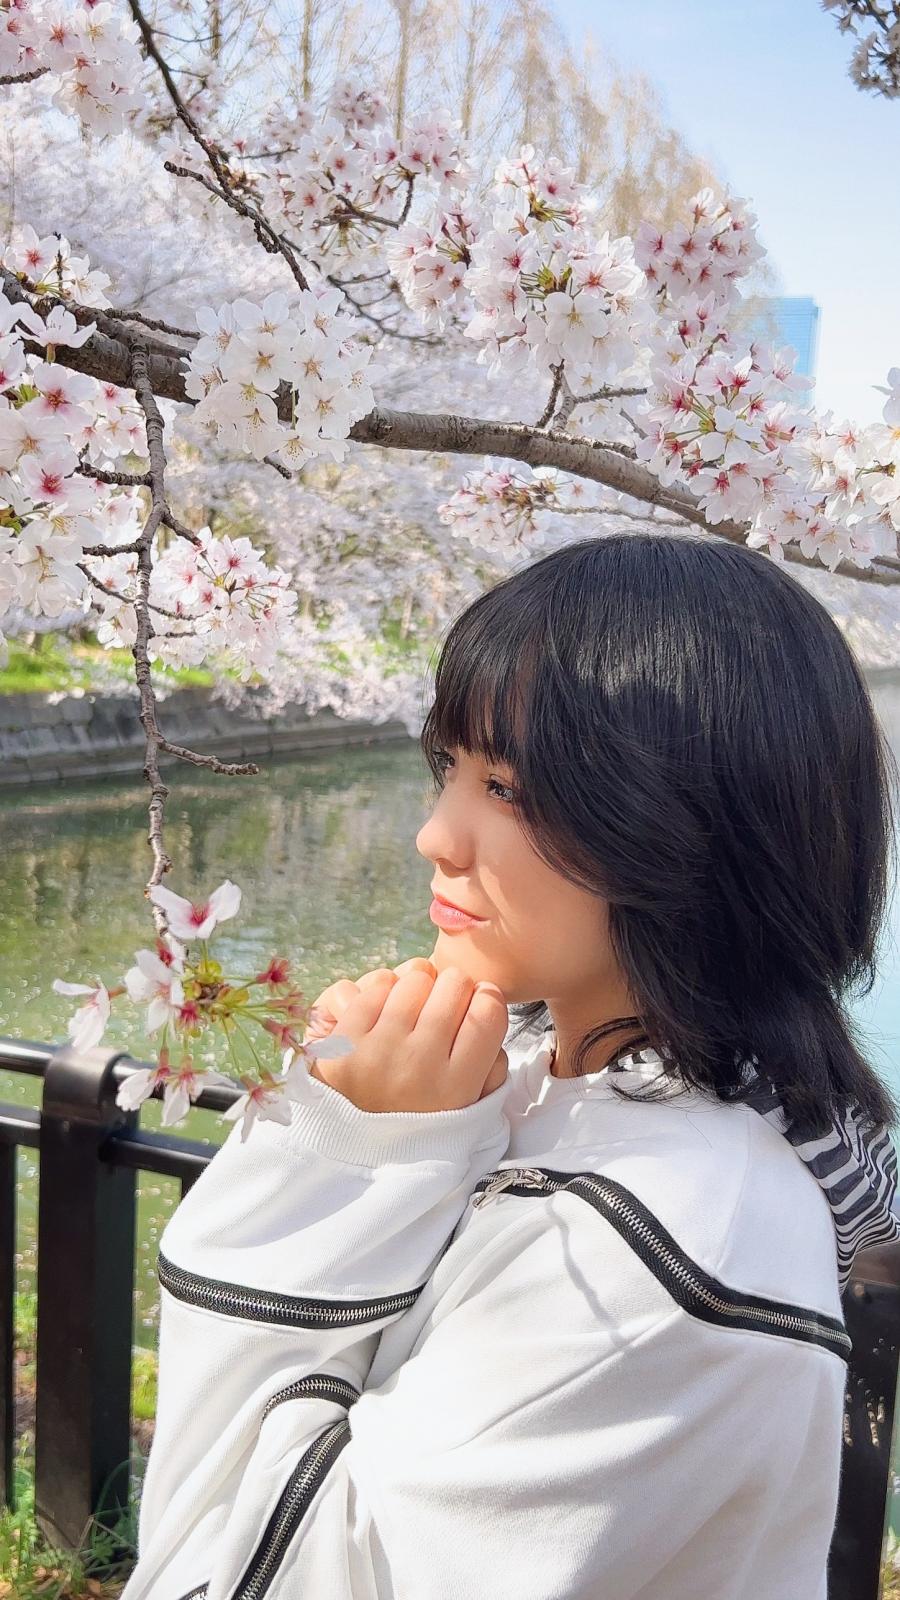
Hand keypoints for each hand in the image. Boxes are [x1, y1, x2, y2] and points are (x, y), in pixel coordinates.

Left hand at [303, 959, 508, 1110]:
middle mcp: (420, 1065)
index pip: (489, 1012)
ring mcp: (379, 1049)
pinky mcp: (344, 1038)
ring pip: (417, 978)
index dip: (487, 998)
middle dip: (454, 989)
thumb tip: (488, 1007)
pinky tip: (385, 1013)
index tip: (478, 1003)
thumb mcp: (467, 1109)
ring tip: (412, 1010)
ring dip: (419, 988)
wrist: (349, 1152)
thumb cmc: (416, 1120)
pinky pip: (378, 986)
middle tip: (443, 1006)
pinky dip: (386, 992)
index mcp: (457, 1087)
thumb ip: (492, 1066)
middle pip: (455, 985)